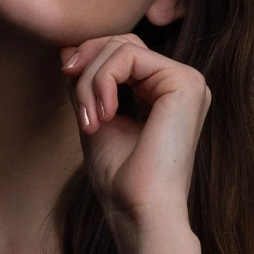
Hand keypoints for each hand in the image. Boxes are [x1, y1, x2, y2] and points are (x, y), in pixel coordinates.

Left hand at [60, 33, 210, 226]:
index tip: (66, 79)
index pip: (121, 51)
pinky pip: (128, 56)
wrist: (139, 211)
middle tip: (79, 108)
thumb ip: (85, 83)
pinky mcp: (185, 83)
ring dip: (90, 81)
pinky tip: (104, 115)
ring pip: (121, 47)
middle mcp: (180, 82)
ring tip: (90, 119)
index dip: (88, 59)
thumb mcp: (94, 117)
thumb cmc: (120, 178)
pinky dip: (102, 81)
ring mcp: (187, 81)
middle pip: (121, 42)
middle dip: (86, 66)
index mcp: (164, 91)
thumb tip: (67, 49)